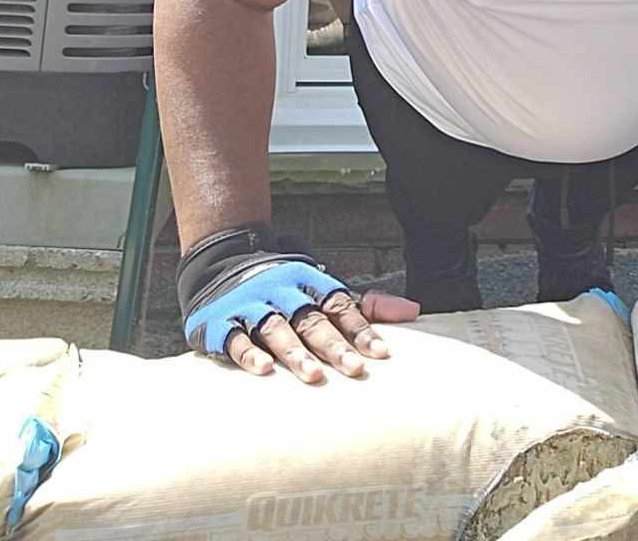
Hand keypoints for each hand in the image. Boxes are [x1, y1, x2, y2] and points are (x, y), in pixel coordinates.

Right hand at [178, 224, 422, 382]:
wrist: (224, 263)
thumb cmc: (288, 289)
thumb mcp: (325, 291)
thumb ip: (366, 306)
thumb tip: (414, 311)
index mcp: (312, 282)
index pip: (341, 307)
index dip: (361, 330)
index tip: (381, 354)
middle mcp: (284, 291)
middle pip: (312, 319)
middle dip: (334, 345)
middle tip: (354, 370)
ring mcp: (253, 305)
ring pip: (276, 328)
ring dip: (295, 351)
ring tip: (313, 375)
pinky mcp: (223, 321)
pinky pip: (235, 337)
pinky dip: (248, 352)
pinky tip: (262, 370)